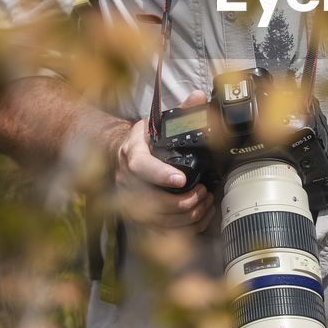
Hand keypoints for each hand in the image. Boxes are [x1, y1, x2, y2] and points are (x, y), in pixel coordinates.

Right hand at [112, 90, 215, 233]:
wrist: (122, 155)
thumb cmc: (145, 141)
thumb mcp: (160, 122)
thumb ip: (182, 111)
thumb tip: (199, 97)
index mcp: (132, 153)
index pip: (142, 166)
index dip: (160, 175)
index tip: (181, 179)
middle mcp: (128, 180)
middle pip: (153, 200)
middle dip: (184, 200)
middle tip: (204, 192)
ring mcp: (131, 201)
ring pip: (158, 219)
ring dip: (186, 215)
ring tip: (205, 202)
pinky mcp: (139, 216)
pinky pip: (161, 230)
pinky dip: (184, 228)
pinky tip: (200, 217)